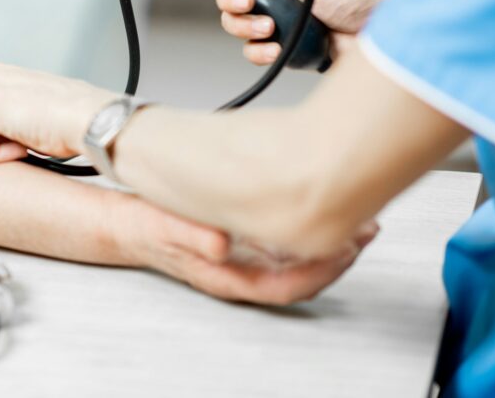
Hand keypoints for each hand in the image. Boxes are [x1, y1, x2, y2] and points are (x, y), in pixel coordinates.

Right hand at [113, 190, 378, 305]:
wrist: (127, 222)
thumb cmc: (145, 227)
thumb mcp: (163, 226)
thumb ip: (192, 235)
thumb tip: (222, 245)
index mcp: (228, 276)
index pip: (287, 286)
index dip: (322, 272)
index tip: (347, 249)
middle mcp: (243, 271)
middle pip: (303, 275)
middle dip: (339, 256)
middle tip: (367, 228)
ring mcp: (247, 258)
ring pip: (299, 259)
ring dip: (330, 242)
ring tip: (358, 218)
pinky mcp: (246, 240)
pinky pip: (288, 243)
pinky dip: (310, 230)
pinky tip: (321, 209)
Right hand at [211, 0, 388, 65]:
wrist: (375, 35)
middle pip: (228, 2)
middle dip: (234, 6)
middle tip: (250, 5)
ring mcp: (275, 23)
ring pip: (237, 27)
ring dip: (246, 29)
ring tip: (270, 29)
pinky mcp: (281, 47)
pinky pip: (254, 52)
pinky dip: (260, 52)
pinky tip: (276, 50)